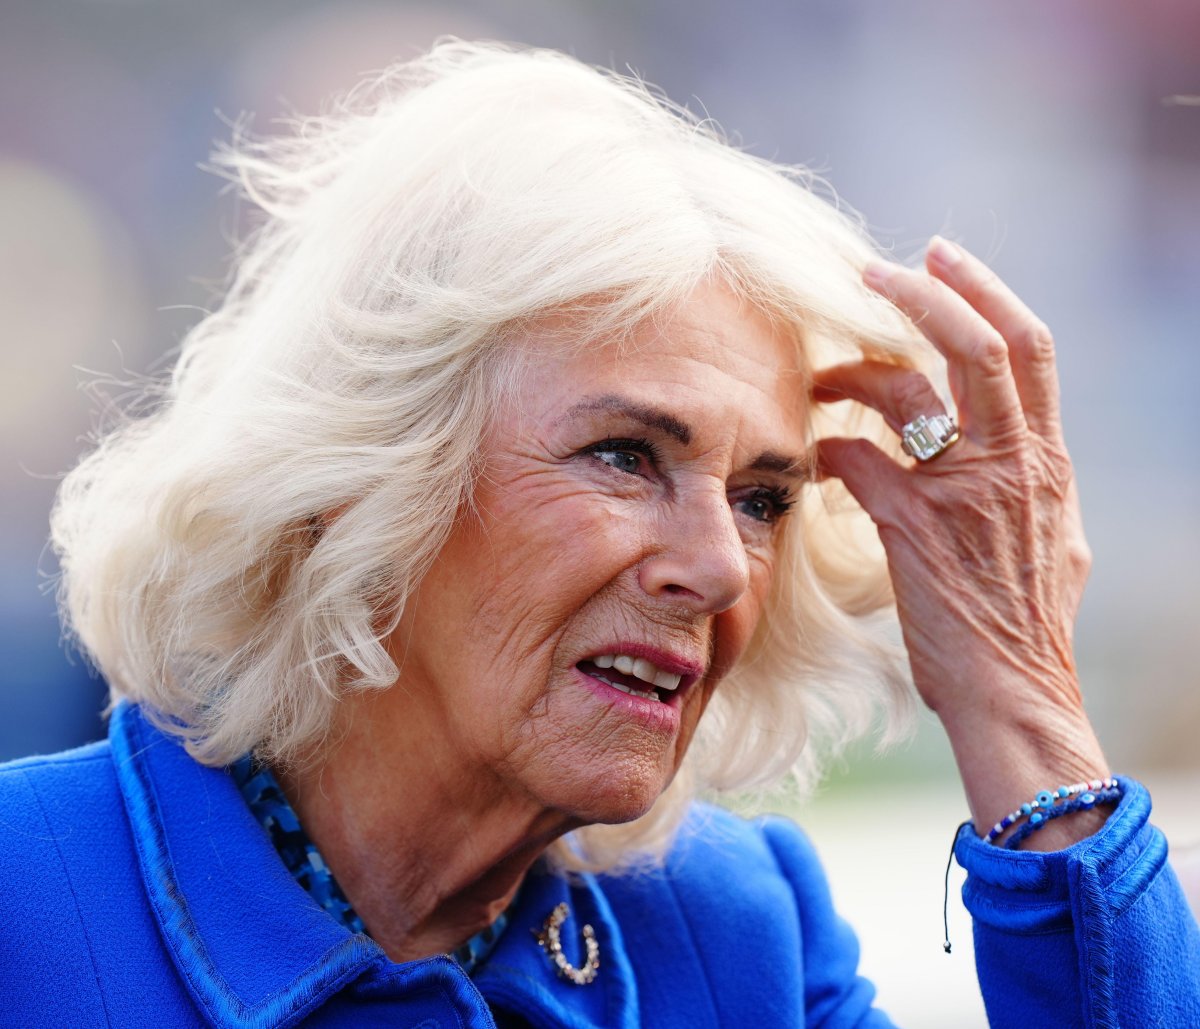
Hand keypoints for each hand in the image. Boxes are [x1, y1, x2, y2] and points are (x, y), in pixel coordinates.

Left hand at [814, 237, 1107, 847]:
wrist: (1014, 697)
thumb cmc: (1021, 625)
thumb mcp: (1051, 539)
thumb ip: (1028, 484)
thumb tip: (1005, 448)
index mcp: (1046, 460)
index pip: (1029, 347)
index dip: (983, 289)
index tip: (941, 254)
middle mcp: (1014, 464)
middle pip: (977, 344)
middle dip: (921, 293)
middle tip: (870, 270)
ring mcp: (965, 494)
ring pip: (910, 391)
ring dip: (854, 370)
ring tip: (820, 375)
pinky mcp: (914, 529)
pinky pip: (858, 460)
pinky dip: (830, 448)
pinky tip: (814, 456)